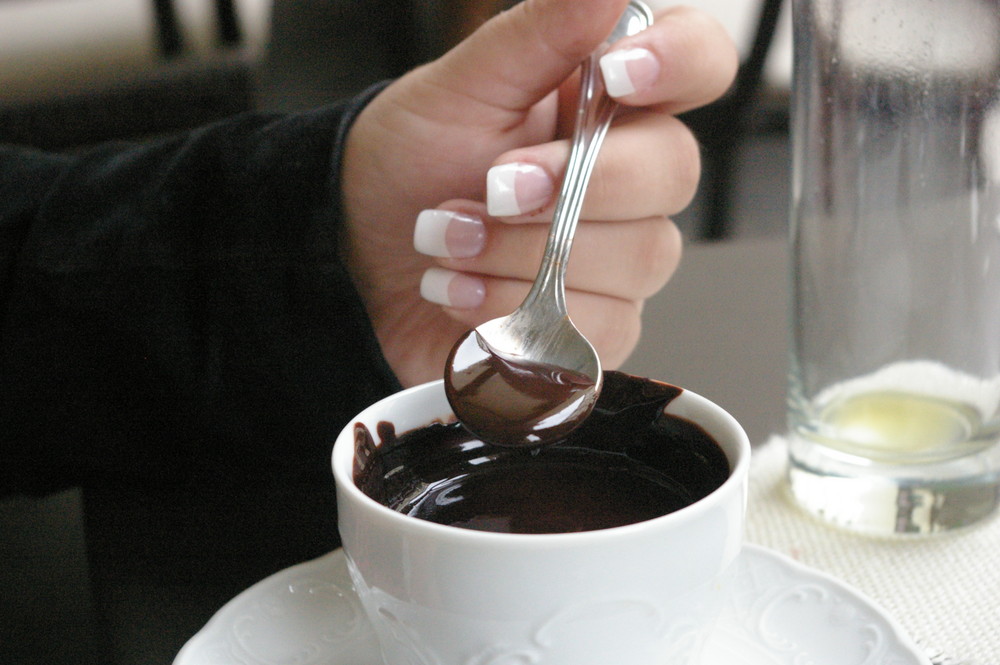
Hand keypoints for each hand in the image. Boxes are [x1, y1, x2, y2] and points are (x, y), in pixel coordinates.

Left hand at [339, 0, 736, 386]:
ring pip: (636, 258)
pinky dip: (518, 315)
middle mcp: (629, 174)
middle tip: (490, 187)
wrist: (360, 252)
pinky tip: (461, 297)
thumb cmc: (411, 163)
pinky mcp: (595, 324)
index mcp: (608, 99)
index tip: (615, 75)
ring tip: (446, 242)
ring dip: (524, 254)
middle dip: (574, 186)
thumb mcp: (460, 87)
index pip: (701, 62)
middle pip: (674, 172)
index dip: (679, 63)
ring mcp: (619, 254)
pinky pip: (600, 330)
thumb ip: (537, 35)